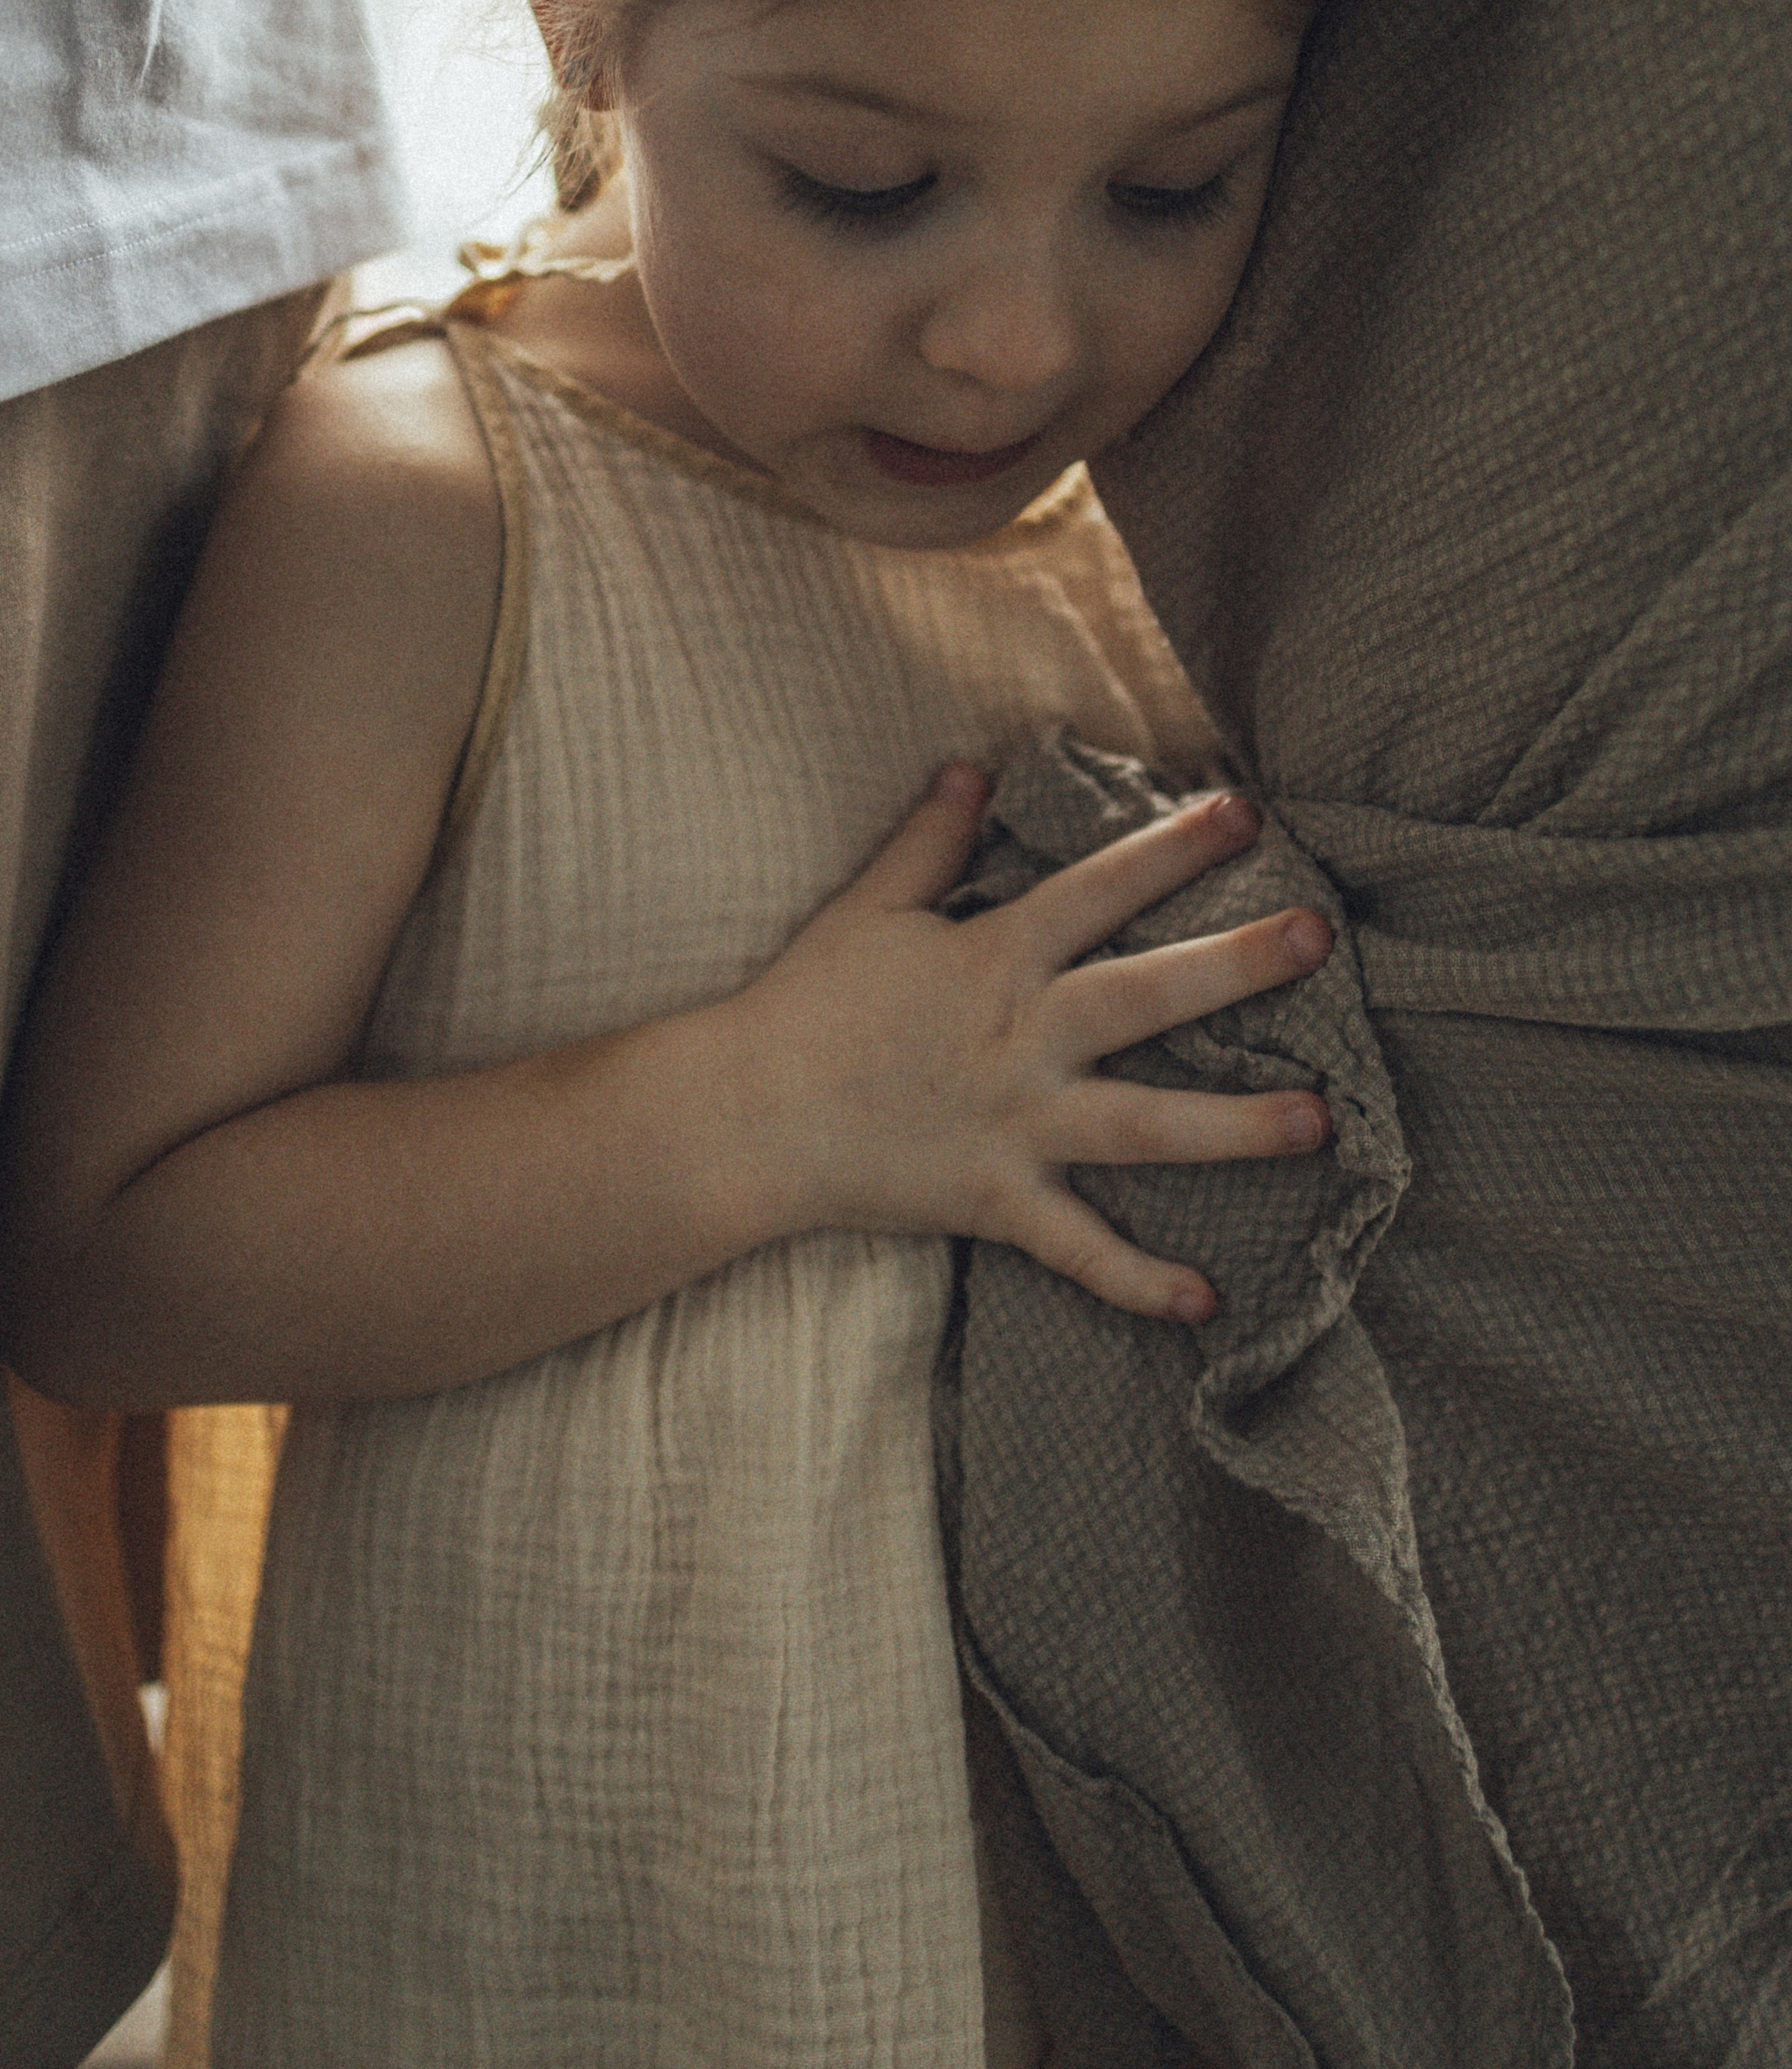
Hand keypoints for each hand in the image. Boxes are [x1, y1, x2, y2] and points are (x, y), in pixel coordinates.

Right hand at [724, 765, 1331, 1321]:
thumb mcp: (867, 907)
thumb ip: (928, 839)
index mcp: (994, 958)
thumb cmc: (805, 1005)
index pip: (1099, 889)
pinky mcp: (996, 1199)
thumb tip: (974, 766)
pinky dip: (1138, 1280)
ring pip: (1144, 1126)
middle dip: (1237, 967)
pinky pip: (1078, 1249)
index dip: (1172, 848)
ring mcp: (1015, 1124)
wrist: (745, 1116)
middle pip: (1146, 996)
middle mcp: (1021, 1039)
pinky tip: (1207, 1302)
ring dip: (1234, 1127)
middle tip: (1322, 938)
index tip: (1245, 811)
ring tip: (1322, 1121)